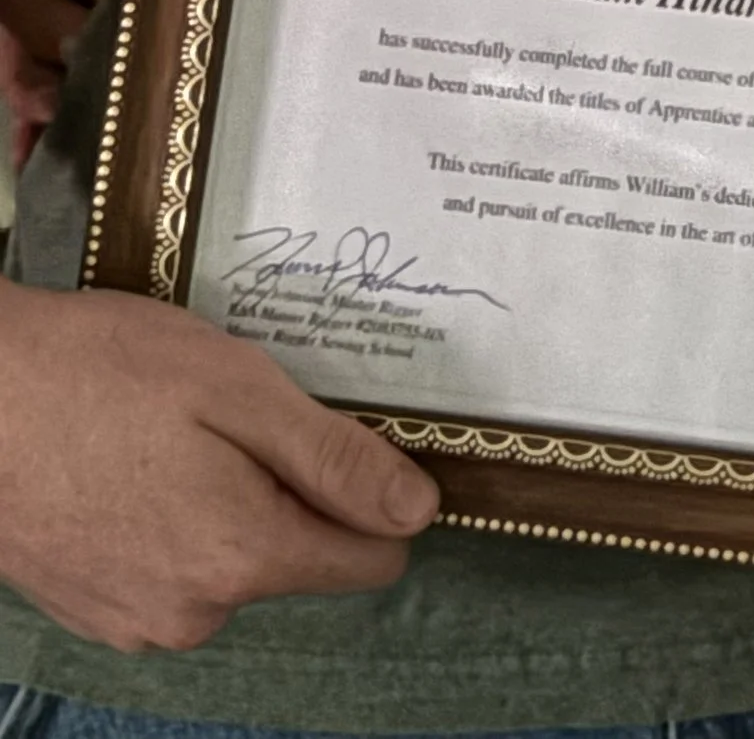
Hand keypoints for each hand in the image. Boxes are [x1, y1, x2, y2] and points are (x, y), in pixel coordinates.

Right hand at [0, 278, 436, 647]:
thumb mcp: (238, 388)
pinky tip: (134, 463)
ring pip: (234, 561)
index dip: (375, 492)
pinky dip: (172, 520)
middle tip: (236, 414)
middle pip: (299, 555)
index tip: (347, 434)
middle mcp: (194, 613)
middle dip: (288, 487)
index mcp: (242, 557)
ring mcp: (137, 621)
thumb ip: (333, 458)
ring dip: (226, 501)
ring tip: (173, 433)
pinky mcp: (95, 611)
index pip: (371, 558)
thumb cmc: (99, 374)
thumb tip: (415, 511)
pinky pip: (175, 569)